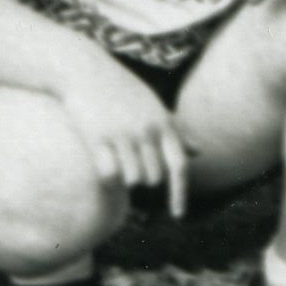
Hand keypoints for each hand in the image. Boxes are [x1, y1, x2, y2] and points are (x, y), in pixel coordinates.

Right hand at [59, 67, 195, 215]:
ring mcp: (123, 134)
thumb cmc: (122, 89)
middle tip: (128, 159)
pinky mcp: (99, 137)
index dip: (180, 193)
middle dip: (143, 176)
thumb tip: (198, 151)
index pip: (179, 166)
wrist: (86, 69)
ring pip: (132, 180)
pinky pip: (109, 175)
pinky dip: (106, 176)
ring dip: (124, 176)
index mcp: (164, 122)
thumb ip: (176, 131)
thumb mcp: (154, 106)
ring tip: (114, 155)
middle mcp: (147, 130)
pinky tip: (100, 160)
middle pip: (153, 178)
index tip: (178, 216)